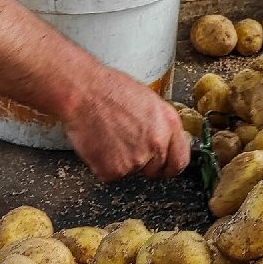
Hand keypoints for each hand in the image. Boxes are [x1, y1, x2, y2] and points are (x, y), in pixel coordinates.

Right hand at [61, 67, 190, 182]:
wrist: (82, 92)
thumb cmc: (109, 89)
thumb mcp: (148, 101)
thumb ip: (160, 125)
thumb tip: (163, 140)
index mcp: (169, 124)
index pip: (180, 160)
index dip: (169, 165)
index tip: (164, 166)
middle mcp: (156, 143)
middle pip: (155, 170)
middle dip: (143, 161)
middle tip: (125, 143)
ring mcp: (136, 160)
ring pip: (132, 171)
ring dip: (121, 160)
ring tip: (109, 135)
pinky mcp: (114, 170)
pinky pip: (111, 174)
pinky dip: (103, 164)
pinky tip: (99, 143)